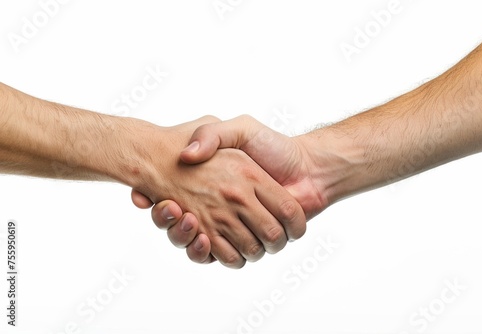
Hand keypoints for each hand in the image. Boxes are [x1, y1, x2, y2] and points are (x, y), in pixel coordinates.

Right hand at [130, 116, 306, 267]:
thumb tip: (187, 155)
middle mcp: (223, 207)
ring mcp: (234, 225)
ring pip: (198, 243)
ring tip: (188, 219)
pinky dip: (209, 253)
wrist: (310, 167)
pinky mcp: (246, 240)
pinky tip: (205, 238)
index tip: (157, 200)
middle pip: (183, 227)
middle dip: (174, 224)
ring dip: (189, 239)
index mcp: (212, 185)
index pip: (176, 201)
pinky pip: (222, 257)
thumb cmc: (275, 147)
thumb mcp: (241, 128)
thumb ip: (213, 133)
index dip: (161, 206)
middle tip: (172, 210)